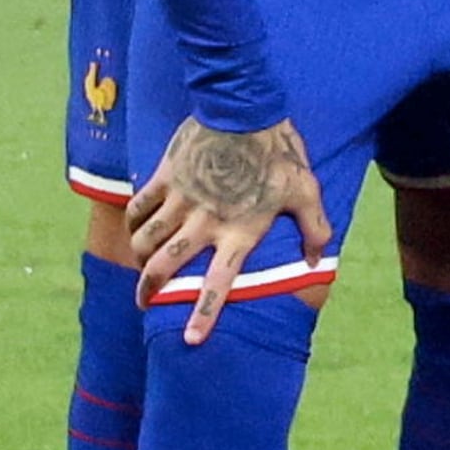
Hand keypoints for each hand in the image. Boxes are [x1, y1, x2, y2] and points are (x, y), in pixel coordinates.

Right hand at [127, 115, 329, 337]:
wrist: (243, 110)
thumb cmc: (279, 152)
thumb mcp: (306, 190)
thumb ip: (314, 229)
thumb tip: (316, 261)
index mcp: (238, 232)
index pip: (218, 284)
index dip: (203, 315)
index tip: (189, 340)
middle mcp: (204, 223)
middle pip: (166, 267)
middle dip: (150, 290)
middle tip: (143, 303)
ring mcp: (180, 201)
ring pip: (146, 241)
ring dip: (139, 258)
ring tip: (140, 266)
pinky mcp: (164, 178)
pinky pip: (138, 207)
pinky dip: (132, 220)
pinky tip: (133, 227)